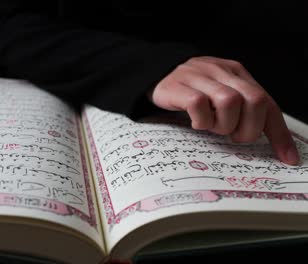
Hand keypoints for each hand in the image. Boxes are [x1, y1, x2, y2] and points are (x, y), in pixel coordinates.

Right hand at [149, 56, 298, 164]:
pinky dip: (200, 120)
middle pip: (254, 100)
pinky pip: (199, 104)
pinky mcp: (179, 86)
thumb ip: (241, 108)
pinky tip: (194, 122)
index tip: (287, 158)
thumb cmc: (191, 90)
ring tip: (210, 126)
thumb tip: (266, 139)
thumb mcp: (220, 95)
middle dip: (248, 128)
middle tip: (232, 136)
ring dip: (223, 124)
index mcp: (237, 74)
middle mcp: (222, 72)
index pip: (268, 103)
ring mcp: (200, 76)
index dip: (279, 133)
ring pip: (229, 101)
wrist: (154, 72)